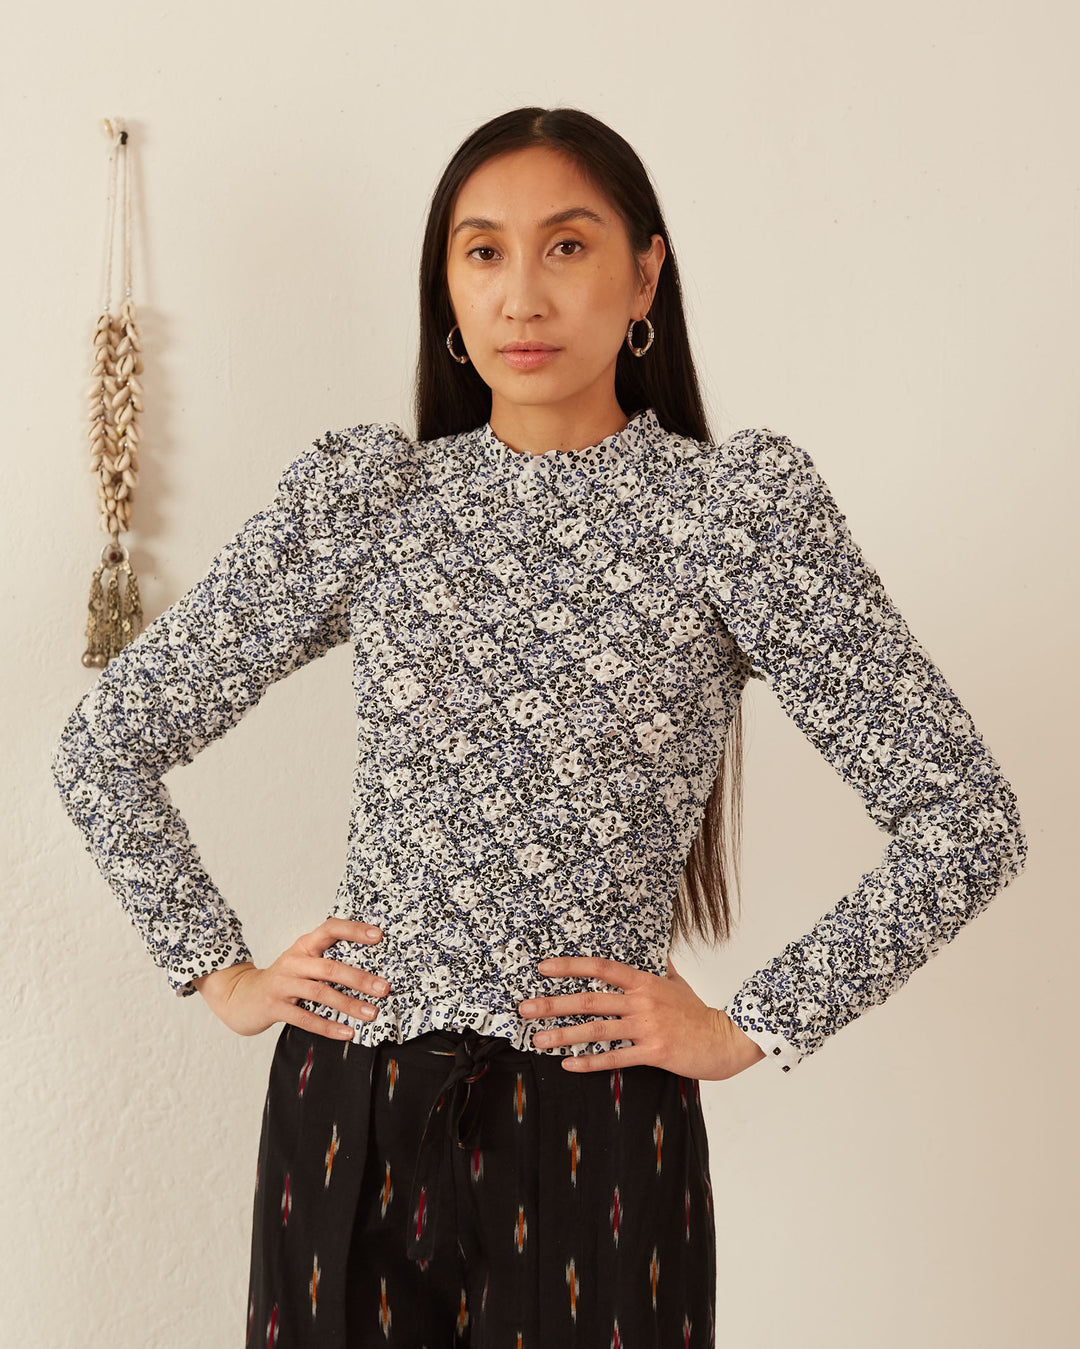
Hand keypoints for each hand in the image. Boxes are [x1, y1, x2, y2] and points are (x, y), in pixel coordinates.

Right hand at [192, 918, 390, 1040]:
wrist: (239, 996)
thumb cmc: (282, 980)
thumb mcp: (302, 962)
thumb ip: (327, 961)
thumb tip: (370, 971)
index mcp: (303, 946)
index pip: (330, 929)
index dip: (354, 930)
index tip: (379, 936)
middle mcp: (294, 961)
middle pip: (331, 967)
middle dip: (360, 979)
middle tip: (384, 988)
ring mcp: (283, 984)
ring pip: (321, 993)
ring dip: (349, 1004)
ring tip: (371, 1013)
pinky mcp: (274, 1006)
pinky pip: (305, 1017)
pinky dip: (327, 1026)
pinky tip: (346, 1032)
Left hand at [517, 954, 765, 1079]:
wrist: (725, 1040)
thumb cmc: (699, 1012)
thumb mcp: (677, 982)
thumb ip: (660, 966)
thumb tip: (653, 948)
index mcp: (645, 981)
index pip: (601, 968)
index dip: (571, 966)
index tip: (544, 968)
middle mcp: (642, 1001)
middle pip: (590, 1000)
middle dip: (554, 1004)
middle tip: (525, 1008)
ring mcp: (647, 1027)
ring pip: (597, 1030)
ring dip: (564, 1035)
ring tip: (538, 1040)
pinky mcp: (653, 1052)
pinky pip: (615, 1058)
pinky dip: (590, 1062)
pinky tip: (568, 1064)